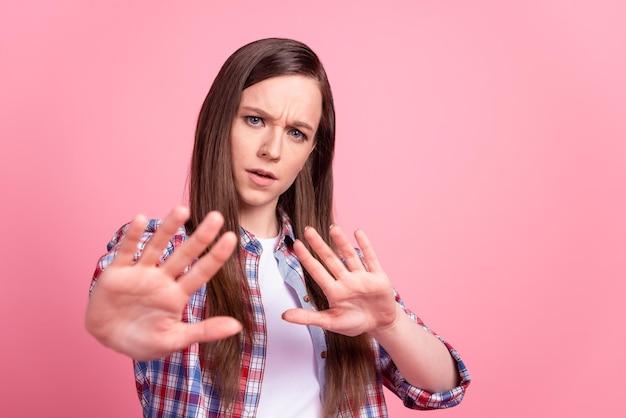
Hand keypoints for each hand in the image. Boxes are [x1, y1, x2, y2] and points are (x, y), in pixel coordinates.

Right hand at [85, 205, 241, 360]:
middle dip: (200, 236)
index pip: (202, 271)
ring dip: (169, 228)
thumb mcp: (175, 340)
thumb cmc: (144, 341)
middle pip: (184, 254)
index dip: (216, 256)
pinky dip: (132, 236)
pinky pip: (126, 251)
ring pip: (157, 246)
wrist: (107, 341)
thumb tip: (237, 327)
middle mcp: (162, 279)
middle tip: (217, 216)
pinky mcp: (117, 273)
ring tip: (182, 209)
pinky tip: (141, 219)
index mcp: (177, 294)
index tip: (232, 237)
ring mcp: (140, 273)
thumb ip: (205, 331)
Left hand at [282, 225, 397, 336]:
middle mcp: (346, 280)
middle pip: (330, 259)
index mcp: (334, 291)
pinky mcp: (378, 277)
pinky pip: (371, 259)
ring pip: (350, 255)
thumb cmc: (354, 323)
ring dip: (341, 242)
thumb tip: (284, 316)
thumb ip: (308, 317)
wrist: (380, 325)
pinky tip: (358, 233)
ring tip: (333, 228)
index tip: (296, 244)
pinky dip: (365, 245)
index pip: (317, 271)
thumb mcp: (330, 323)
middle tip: (308, 229)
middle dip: (319, 245)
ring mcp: (362, 277)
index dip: (306, 258)